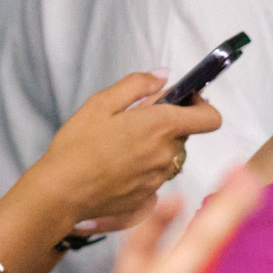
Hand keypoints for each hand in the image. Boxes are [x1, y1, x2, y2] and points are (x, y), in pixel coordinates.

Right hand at [26, 72, 222, 234]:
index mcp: (161, 126)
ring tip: (121, 146)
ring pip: (170, 156)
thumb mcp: (101, 102)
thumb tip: (164, 76)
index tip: (183, 101)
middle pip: (184, 134)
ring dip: (155, 147)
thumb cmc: (77, 146)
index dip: (201, 106)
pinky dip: (144, 167)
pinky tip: (117, 166)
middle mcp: (167, 154)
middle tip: (133, 121)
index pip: (210, 118)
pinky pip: (156, 175)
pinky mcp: (149, 196)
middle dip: (166, 124)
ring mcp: (159, 178)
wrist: (61, 193)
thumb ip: (138, 84)